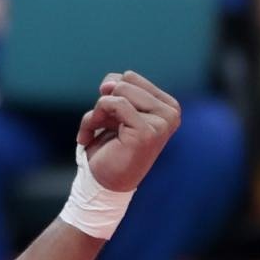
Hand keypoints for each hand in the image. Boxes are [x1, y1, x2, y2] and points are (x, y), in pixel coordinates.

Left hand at [75, 71, 180, 191]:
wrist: (105, 182)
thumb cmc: (111, 146)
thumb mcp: (114, 109)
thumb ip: (117, 89)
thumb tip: (109, 84)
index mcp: (167, 105)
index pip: (130, 77)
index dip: (110, 94)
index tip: (108, 117)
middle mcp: (171, 112)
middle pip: (125, 80)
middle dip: (104, 101)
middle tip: (101, 125)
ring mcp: (162, 123)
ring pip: (119, 90)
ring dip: (96, 111)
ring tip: (95, 131)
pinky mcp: (147, 132)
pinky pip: (114, 104)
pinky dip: (92, 119)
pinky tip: (88, 137)